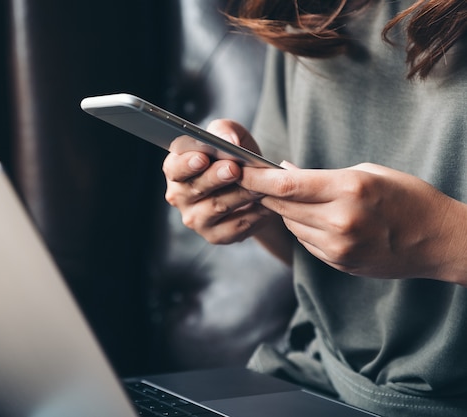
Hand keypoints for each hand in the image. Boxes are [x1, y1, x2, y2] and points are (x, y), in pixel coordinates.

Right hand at [163, 119, 278, 244]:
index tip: (203, 157)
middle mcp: (180, 196)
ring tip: (259, 186)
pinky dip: (252, 216)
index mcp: (177, 170)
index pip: (174, 168)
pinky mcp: (215, 235)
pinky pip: (234, 227)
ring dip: (239, 195)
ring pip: (216, 207)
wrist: (254, 187)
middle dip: (215, 178)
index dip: (187, 164)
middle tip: (234, 169)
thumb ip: (225, 131)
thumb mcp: (231, 136)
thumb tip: (229, 142)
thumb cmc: (235, 157)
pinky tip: (265, 207)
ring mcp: (195, 219)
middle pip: (194, 189)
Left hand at [240, 162, 466, 282]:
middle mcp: (340, 220)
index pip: (286, 185)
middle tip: (250, 181)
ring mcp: (339, 246)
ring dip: (283, 210)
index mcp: (348, 190)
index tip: (238, 170)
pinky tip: (309, 216)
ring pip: (291, 225)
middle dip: (263, 193)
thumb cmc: (407, 197)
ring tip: (284, 196)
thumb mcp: (367, 172)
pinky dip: (300, 227)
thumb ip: (322, 175)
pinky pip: (305, 242)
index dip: (256, 178)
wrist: (438, 240)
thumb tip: (284, 172)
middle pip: (282, 206)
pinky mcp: (339, 262)